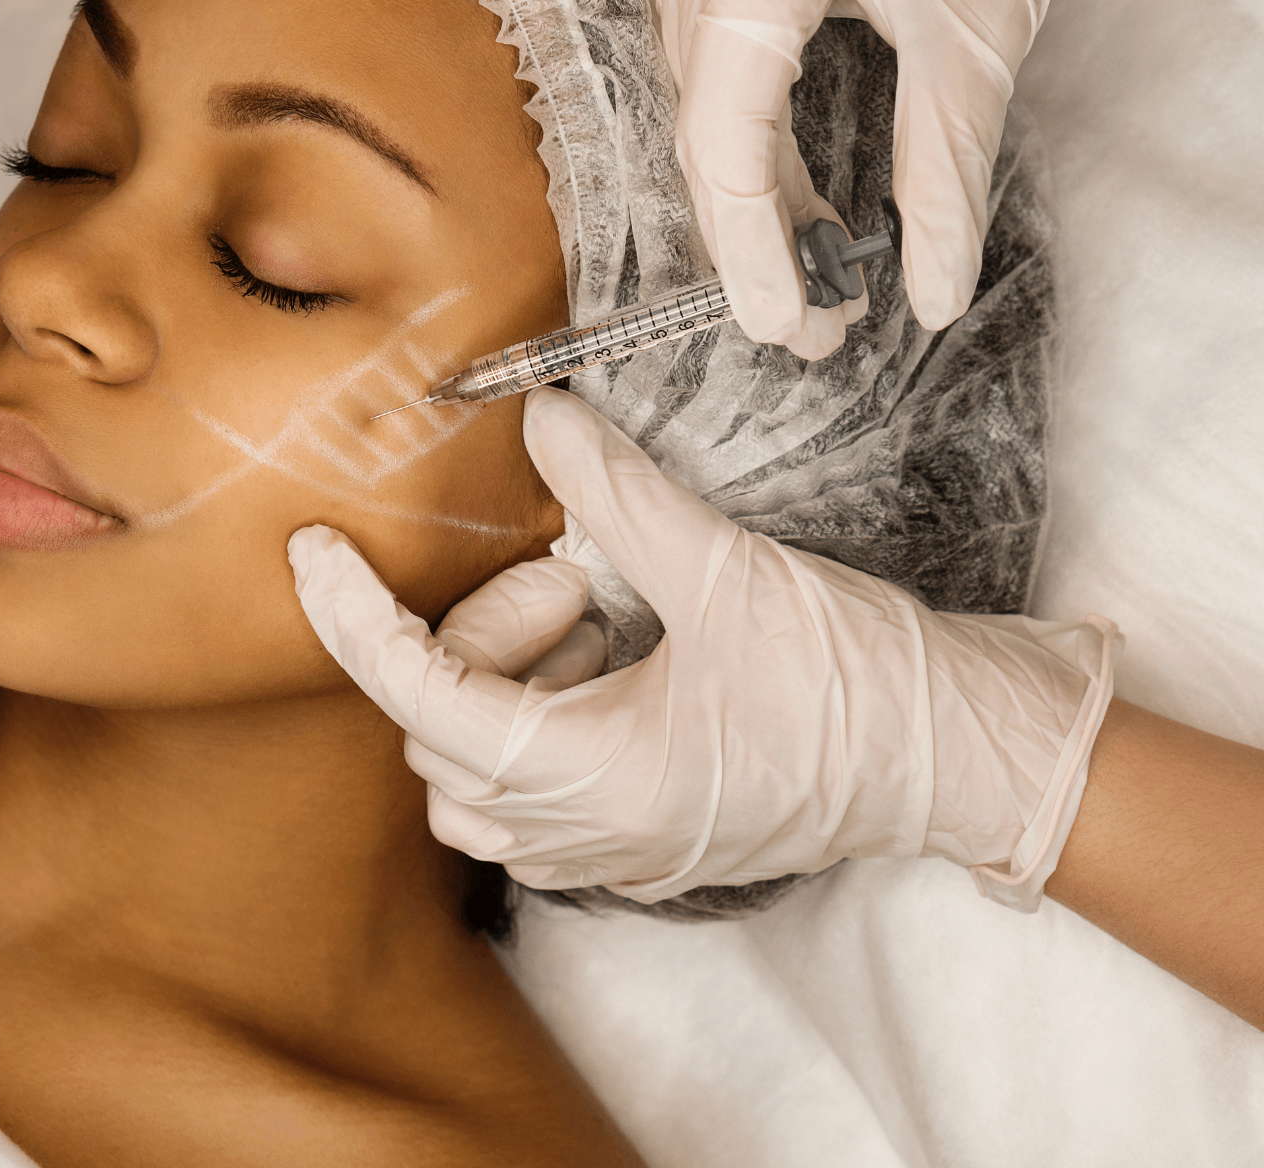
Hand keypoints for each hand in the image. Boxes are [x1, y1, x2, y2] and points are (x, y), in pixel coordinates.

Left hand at [289, 389, 1117, 908]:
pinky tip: (619, 653)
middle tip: (575, 578)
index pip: (416, 697)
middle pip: (438, 732)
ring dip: (508, 675)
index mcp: (587, 779)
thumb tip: (539, 419)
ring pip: (475, 765)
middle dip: (478, 636)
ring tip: (602, 615)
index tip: (312, 552)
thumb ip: (615, 495)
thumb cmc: (856, 685)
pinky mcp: (634, 838)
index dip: (351, 618)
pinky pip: (530, 782)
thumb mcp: (724, 571)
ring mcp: (605, 847)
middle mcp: (579, 833)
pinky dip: (543, 707)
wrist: (956, 760)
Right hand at [633, 0, 1078, 356]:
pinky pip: (700, 59)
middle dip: (756, 244)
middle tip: (818, 327)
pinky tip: (789, 182)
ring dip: (751, 195)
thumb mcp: (978, 18)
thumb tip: (936, 289)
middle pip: (702, 133)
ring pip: (697, 102)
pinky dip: (742, 134)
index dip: (752, 250)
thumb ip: (946, 161)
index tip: (793, 327)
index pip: (725, 143)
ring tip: (816, 266)